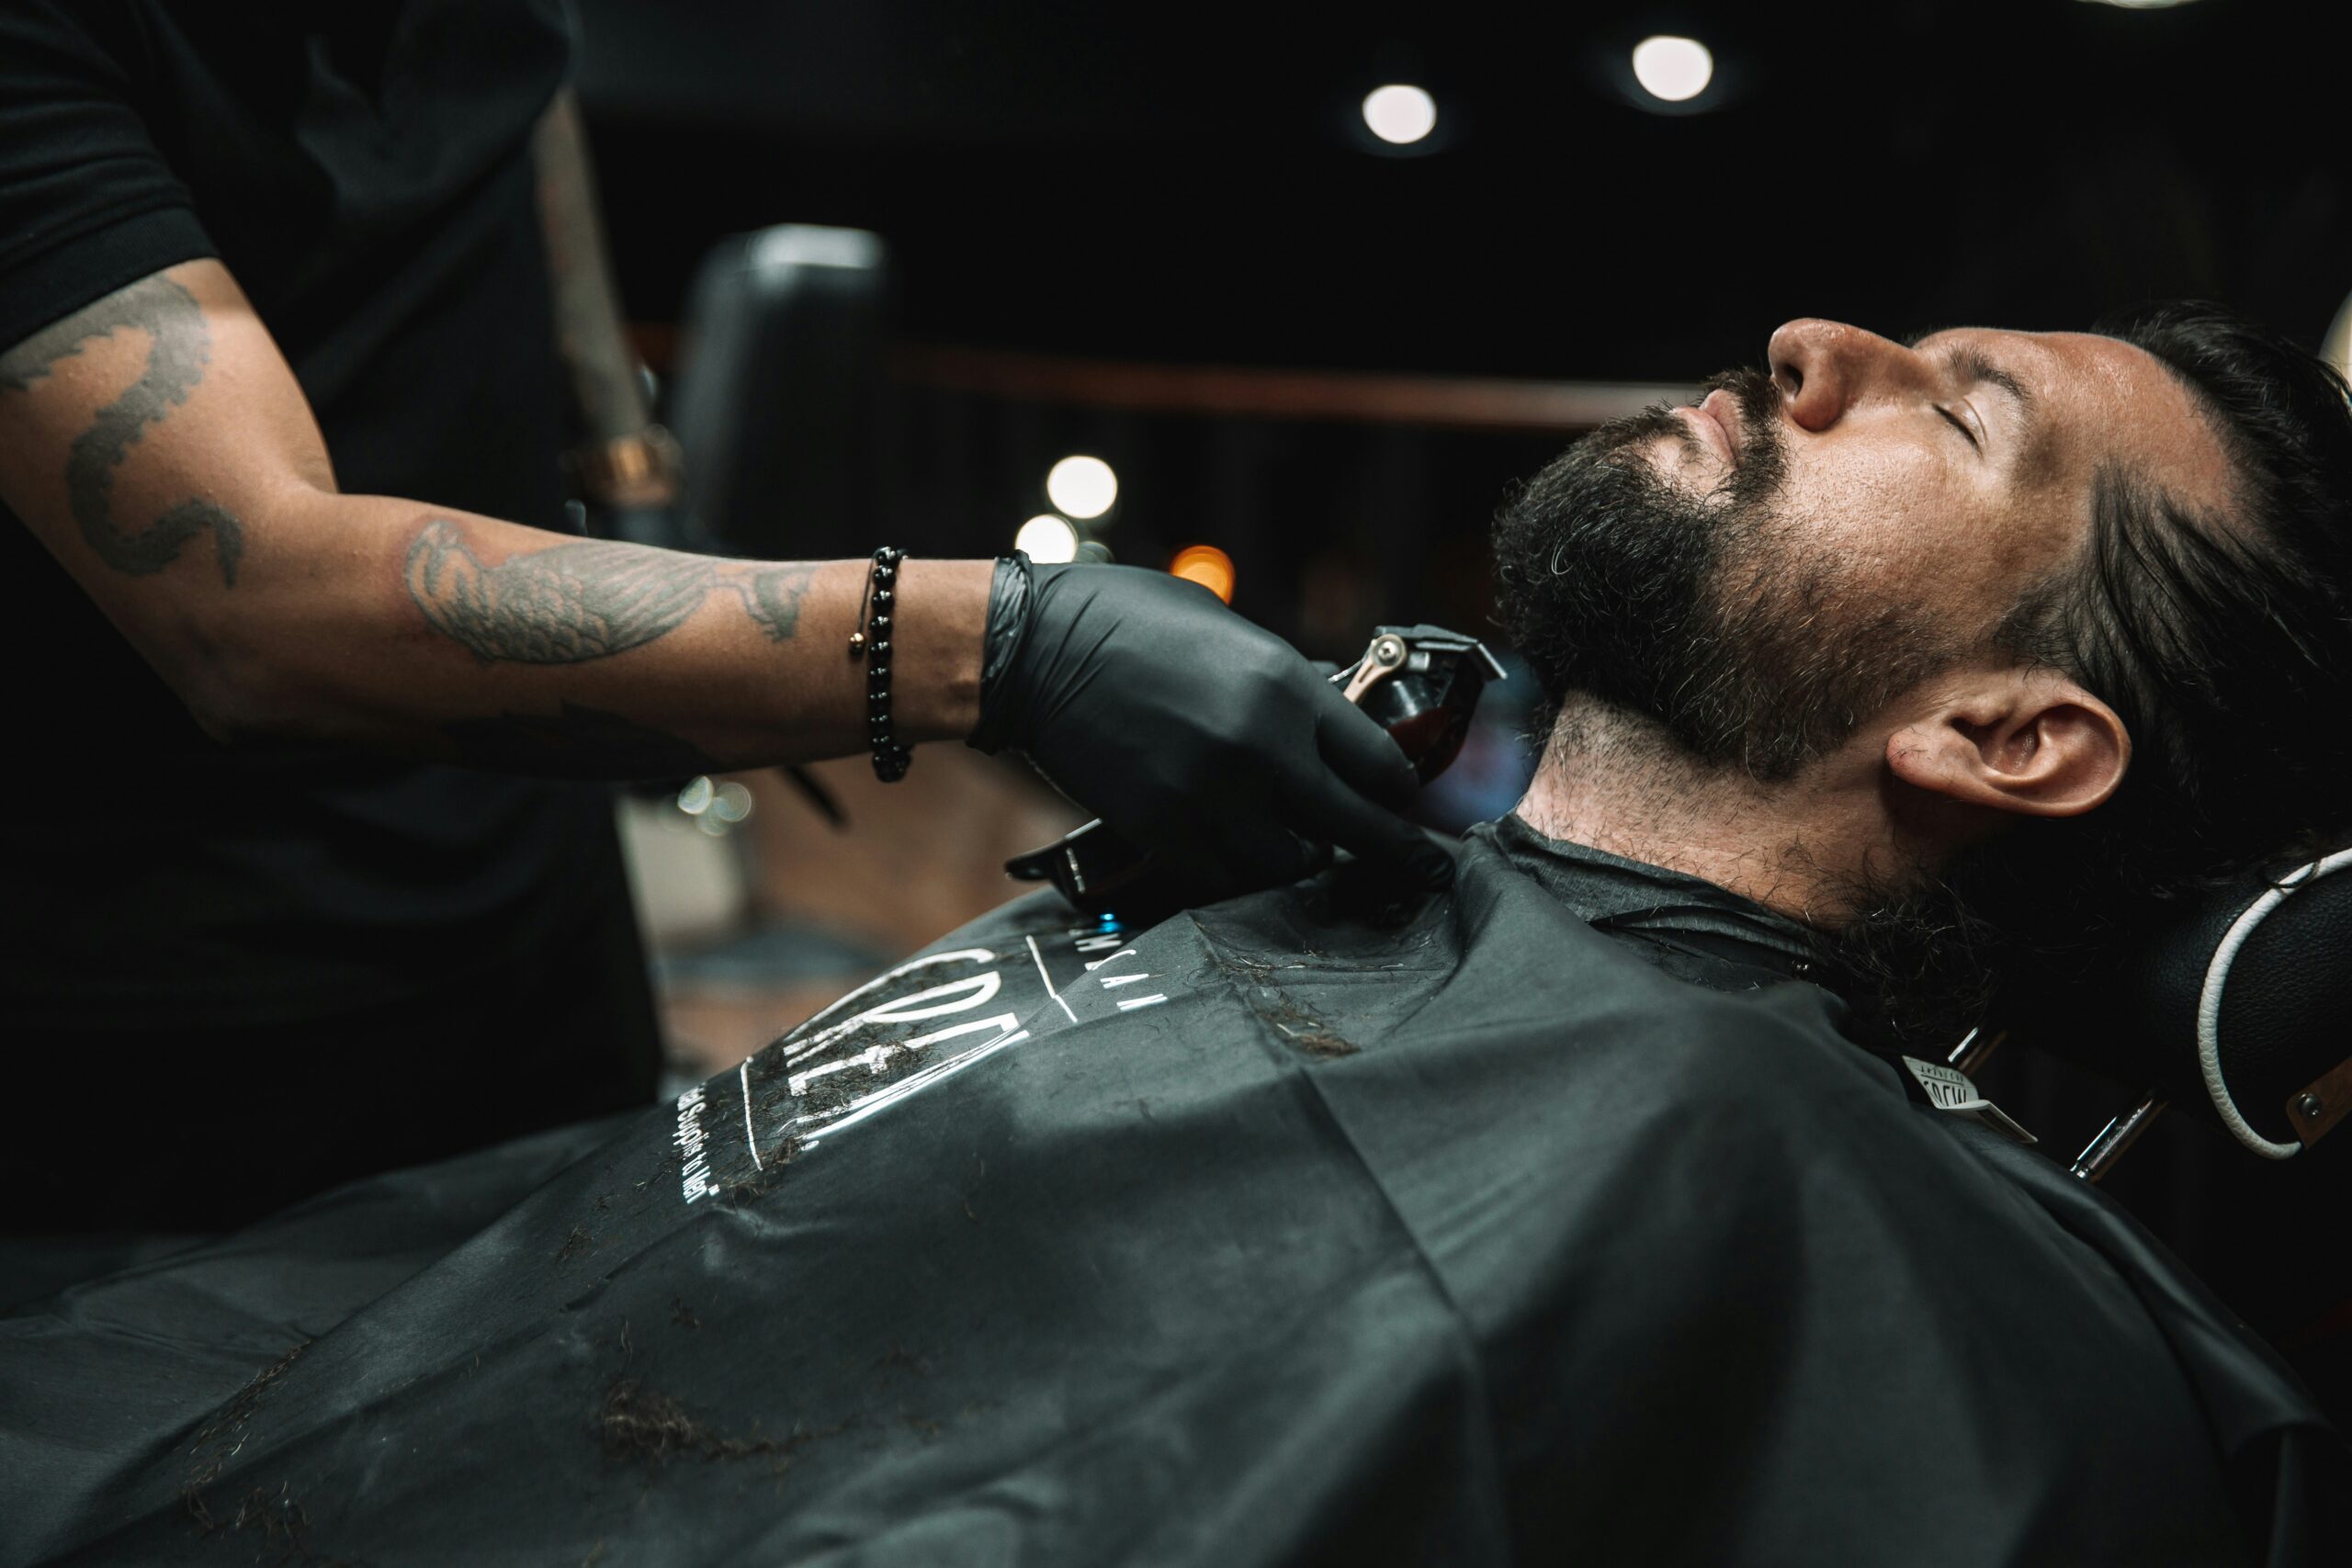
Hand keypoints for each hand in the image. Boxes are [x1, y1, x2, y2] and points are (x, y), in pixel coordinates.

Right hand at [973, 562, 1453, 895]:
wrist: (1036, 650)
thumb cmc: (1131, 622)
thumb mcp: (1230, 633)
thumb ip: (1285, 686)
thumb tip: (1328, 724)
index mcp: (1286, 687)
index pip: (1380, 765)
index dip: (1401, 791)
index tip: (1405, 801)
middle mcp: (1262, 749)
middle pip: (1359, 827)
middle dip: (1397, 854)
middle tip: (1426, 874)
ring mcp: (1213, 799)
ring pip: (1295, 864)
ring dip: (1305, 858)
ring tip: (1302, 846)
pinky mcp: (1165, 833)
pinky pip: (1230, 880)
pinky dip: (1244, 875)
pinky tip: (1244, 856)